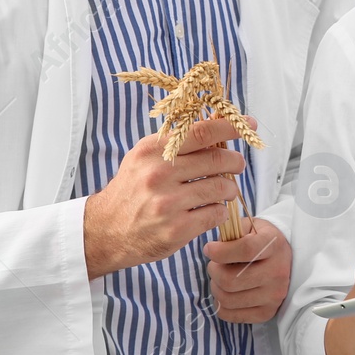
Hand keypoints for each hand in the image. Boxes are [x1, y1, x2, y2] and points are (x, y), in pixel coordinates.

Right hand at [83, 117, 249, 278]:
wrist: (106, 230)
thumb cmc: (133, 189)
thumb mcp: (145, 158)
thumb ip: (176, 143)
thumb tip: (217, 124)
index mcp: (152, 150)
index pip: (201, 131)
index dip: (230, 126)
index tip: (249, 124)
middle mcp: (158, 174)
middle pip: (218, 159)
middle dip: (235, 161)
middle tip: (237, 164)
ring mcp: (168, 203)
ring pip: (222, 188)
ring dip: (230, 189)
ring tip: (225, 190)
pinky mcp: (176, 229)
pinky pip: (216, 213)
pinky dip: (220, 211)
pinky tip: (211, 211)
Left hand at [204, 217, 290, 323]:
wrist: (285, 259)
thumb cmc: (260, 240)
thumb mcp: (250, 226)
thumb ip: (231, 231)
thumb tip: (211, 249)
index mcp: (274, 245)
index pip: (245, 250)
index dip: (220, 251)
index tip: (209, 249)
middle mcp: (278, 272)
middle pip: (231, 280)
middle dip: (214, 271)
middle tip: (214, 265)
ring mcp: (274, 296)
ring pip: (227, 299)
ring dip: (215, 288)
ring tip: (220, 278)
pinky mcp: (267, 313)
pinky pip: (230, 314)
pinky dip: (220, 305)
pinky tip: (226, 293)